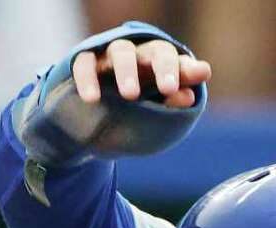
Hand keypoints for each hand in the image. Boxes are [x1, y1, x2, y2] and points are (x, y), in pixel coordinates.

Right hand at [72, 38, 209, 108]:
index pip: (175, 60)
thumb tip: (190, 96)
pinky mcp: (86, 65)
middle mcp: (139, 57)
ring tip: (131, 95)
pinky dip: (87, 78)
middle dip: (162, 67)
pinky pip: (85, 63)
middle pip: (154, 51)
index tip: (180, 89)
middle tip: (168, 89)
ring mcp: (111, 58)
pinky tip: (91, 99)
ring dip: (127, 70)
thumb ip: (173, 102)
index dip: (179, 69)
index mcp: (160, 67)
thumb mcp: (157, 113)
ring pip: (121, 51)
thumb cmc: (135, 115)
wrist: (96, 128)